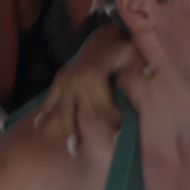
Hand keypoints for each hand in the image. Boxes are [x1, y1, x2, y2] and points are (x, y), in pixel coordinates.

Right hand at [35, 24, 144, 151]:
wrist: (99, 39)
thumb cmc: (119, 49)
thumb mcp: (133, 52)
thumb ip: (141, 63)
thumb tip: (151, 72)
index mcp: (93, 75)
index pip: (104, 106)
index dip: (113, 122)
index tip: (121, 138)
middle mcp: (76, 80)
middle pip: (86, 113)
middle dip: (96, 132)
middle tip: (106, 150)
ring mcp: (65, 82)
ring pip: (66, 112)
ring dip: (69, 131)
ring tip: (73, 151)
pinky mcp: (58, 80)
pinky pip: (49, 100)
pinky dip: (44, 113)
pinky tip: (38, 126)